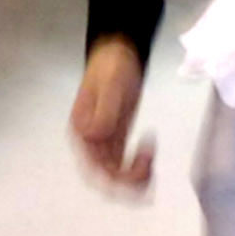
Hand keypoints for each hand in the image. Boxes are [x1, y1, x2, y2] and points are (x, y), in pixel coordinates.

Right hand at [69, 38, 154, 196]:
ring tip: (152, 163)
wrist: (117, 53)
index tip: (142, 156)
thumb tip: (94, 136)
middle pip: (104, 178)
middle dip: (128, 182)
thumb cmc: (111, 67)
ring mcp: (102, 143)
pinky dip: (138, 166)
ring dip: (135, 177)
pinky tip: (150, 152)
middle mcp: (89, 142)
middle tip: (151, 171)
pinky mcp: (116, 140)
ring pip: (115, 175)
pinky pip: (124, 164)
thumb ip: (104, 112)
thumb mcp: (111, 86)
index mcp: (81, 131)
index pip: (94, 168)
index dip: (117, 175)